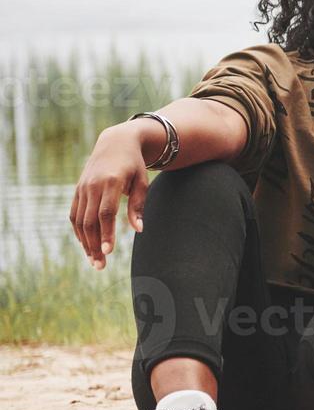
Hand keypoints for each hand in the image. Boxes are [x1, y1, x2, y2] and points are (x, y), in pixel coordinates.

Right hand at [70, 121, 151, 269]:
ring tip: (94, 261)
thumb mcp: (142, 181)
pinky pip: (74, 214)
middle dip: (94, 245)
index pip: (106, 213)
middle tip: (101, 266)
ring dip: (85, 242)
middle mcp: (93, 185)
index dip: (106, 233)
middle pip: (90, 221)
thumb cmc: (134, 165)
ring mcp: (82, 188)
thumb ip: (138, 205)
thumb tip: (139, 230)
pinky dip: (79, 231)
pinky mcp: (77, 190)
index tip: (109, 251)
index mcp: (111, 182)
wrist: (115, 143)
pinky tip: (86, 245)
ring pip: (79, 220)